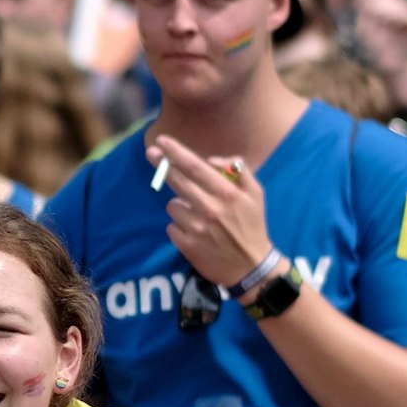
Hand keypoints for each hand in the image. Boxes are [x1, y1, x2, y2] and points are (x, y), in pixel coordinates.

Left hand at [148, 135, 273, 288]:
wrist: (251, 267)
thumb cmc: (252, 225)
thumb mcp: (256, 193)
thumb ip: (237, 169)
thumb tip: (210, 160)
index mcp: (227, 194)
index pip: (195, 167)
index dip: (176, 152)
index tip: (161, 140)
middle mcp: (210, 209)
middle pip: (177, 181)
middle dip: (161, 165)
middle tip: (151, 153)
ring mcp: (196, 228)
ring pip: (173, 205)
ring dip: (181, 205)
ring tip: (199, 215)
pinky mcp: (186, 245)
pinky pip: (172, 226)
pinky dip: (180, 226)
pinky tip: (196, 232)